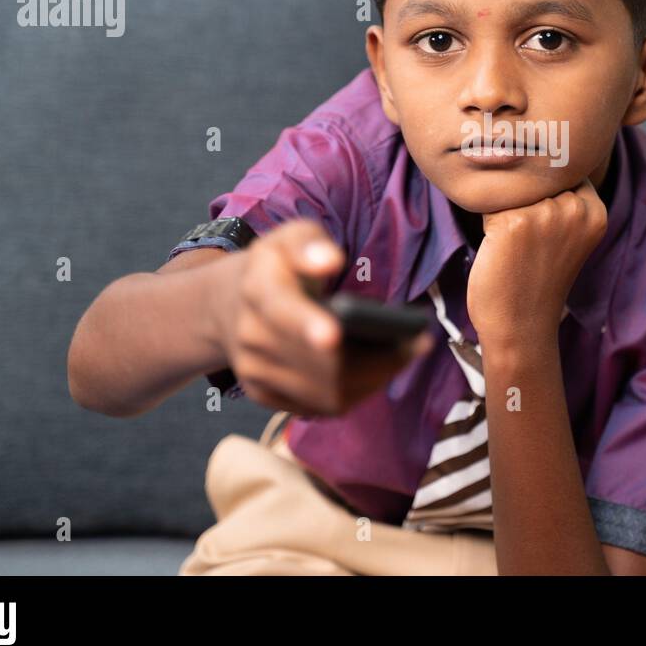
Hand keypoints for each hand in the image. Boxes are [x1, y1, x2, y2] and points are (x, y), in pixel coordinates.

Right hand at [215, 219, 432, 415]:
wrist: (229, 305)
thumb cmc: (278, 267)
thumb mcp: (289, 238)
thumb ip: (309, 243)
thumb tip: (330, 260)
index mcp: (258, 290)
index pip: (281, 311)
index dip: (306, 325)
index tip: (335, 335)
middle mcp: (251, 337)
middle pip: (317, 362)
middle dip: (373, 357)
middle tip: (416, 342)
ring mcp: (256, 372)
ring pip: (325, 392)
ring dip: (374, 378)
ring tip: (408, 354)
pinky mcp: (267, 396)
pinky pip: (321, 407)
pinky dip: (359, 392)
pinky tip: (383, 372)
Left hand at [466, 178, 607, 348]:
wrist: (521, 327)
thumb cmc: (537, 280)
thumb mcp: (566, 235)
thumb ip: (563, 200)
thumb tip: (528, 152)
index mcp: (595, 211)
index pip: (562, 170)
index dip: (544, 190)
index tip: (541, 224)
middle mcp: (575, 208)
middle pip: (535, 177)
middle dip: (523, 200)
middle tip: (526, 241)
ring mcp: (546, 214)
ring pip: (511, 188)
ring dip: (504, 210)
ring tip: (514, 246)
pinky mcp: (514, 221)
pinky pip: (488, 203)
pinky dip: (486, 224)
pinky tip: (500, 250)